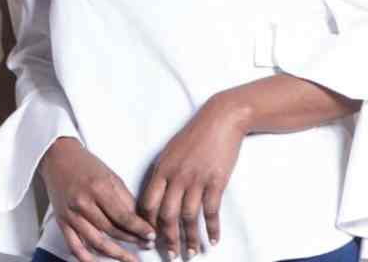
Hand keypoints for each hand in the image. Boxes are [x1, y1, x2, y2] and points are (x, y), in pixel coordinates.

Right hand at [39, 137, 154, 261]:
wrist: (57, 157)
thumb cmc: (84, 164)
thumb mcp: (110, 176)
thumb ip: (125, 199)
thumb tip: (139, 221)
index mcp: (98, 188)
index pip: (124, 216)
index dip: (140, 229)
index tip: (151, 236)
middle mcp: (83, 202)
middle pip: (112, 231)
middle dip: (132, 241)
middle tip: (145, 245)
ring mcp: (71, 214)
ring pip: (96, 242)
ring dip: (116, 253)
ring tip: (129, 258)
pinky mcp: (62, 221)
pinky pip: (74, 246)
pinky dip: (86, 258)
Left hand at [139, 95, 248, 259]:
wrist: (220, 119)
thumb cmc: (194, 135)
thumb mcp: (170, 152)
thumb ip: (163, 173)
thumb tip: (156, 194)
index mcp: (161, 170)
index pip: (148, 202)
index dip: (147, 223)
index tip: (148, 236)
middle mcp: (176, 177)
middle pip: (166, 214)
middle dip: (167, 238)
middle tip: (170, 254)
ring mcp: (196, 180)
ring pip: (189, 216)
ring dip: (190, 238)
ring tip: (191, 253)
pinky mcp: (216, 181)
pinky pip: (212, 211)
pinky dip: (213, 228)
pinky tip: (214, 240)